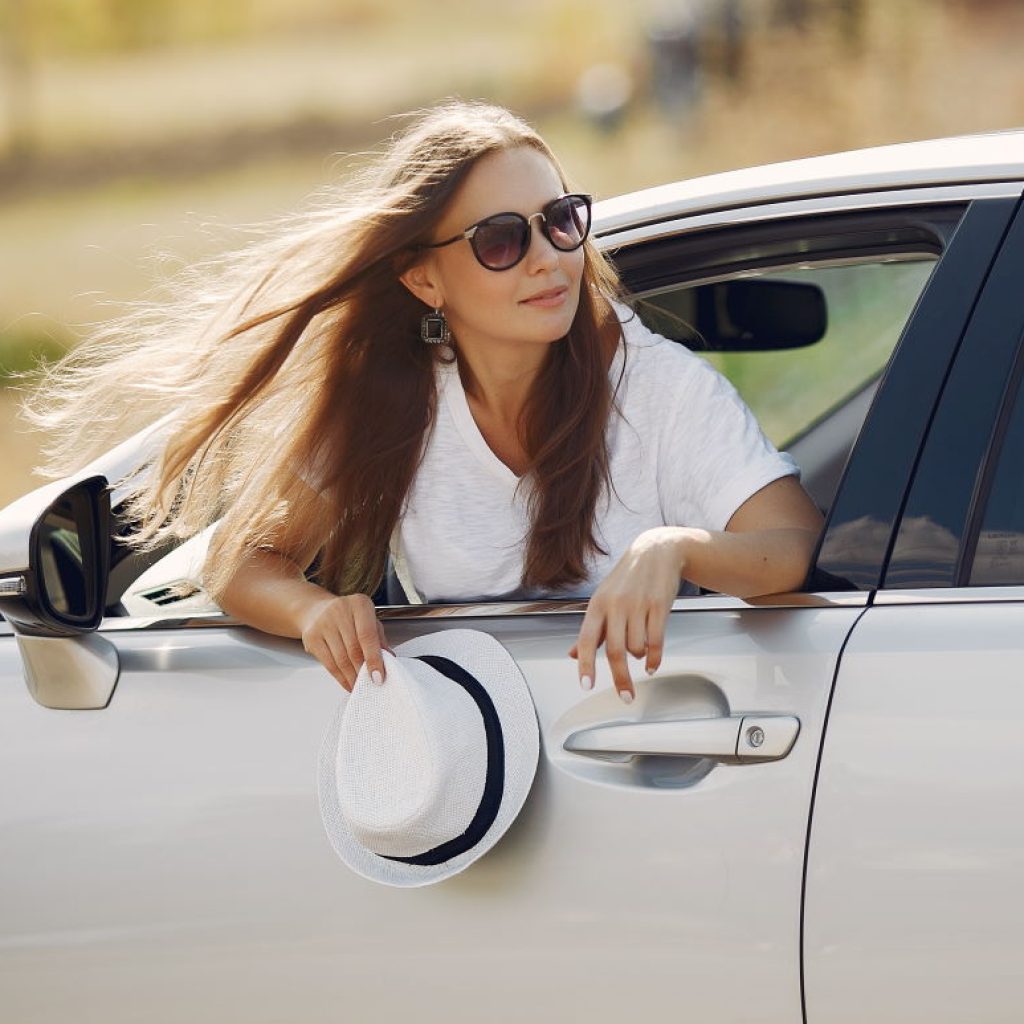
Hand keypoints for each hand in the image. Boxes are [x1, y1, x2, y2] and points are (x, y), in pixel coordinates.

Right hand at [299, 593, 391, 691]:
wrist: (317, 610)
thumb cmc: (348, 616)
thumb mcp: (369, 620)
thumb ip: (379, 638)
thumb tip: (389, 660)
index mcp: (359, 604)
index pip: (368, 635)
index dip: (374, 658)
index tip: (379, 676)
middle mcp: (340, 610)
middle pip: (353, 649)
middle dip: (363, 671)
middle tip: (371, 684)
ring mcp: (323, 623)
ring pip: (340, 659)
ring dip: (352, 677)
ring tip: (360, 686)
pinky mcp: (311, 637)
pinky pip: (328, 663)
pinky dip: (340, 677)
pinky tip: (347, 682)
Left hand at [569, 527, 684, 702]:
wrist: (657, 551)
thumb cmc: (627, 579)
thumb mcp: (603, 599)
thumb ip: (591, 630)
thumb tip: (571, 654)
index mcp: (597, 605)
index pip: (586, 639)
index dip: (585, 664)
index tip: (586, 686)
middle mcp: (615, 605)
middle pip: (614, 650)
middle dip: (620, 678)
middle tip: (625, 697)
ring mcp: (638, 605)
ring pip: (637, 647)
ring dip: (639, 658)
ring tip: (640, 652)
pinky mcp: (659, 606)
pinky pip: (657, 641)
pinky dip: (655, 658)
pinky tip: (653, 664)